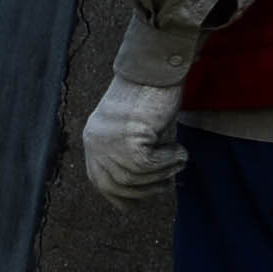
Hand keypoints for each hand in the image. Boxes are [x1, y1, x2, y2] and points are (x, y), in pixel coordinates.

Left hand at [82, 77, 186, 206]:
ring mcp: (108, 140)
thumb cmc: (152, 94)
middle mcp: (95, 141)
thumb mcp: (134, 128)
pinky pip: (148, 166)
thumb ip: (130, 153)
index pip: (98, 179)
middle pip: (115, 184)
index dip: (118, 195)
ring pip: (133, 178)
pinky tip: (180, 150)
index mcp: (93, 139)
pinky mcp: (127, 138)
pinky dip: (168, 162)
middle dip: (143, 191)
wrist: (158, 68)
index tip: (138, 203)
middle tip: (167, 183)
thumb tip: (142, 189)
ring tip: (178, 159)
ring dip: (161, 174)